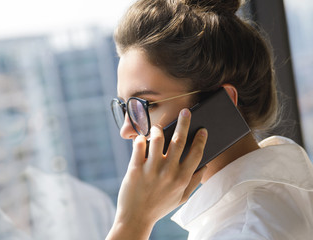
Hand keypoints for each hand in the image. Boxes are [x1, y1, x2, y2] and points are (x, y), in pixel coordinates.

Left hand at [106, 109, 207, 239]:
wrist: (136, 218)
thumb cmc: (160, 207)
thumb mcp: (182, 198)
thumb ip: (194, 182)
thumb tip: (205, 167)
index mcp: (182, 179)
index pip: (196, 154)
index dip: (200, 139)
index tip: (202, 129)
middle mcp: (169, 172)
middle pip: (179, 141)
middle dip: (184, 123)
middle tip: (185, 111)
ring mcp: (151, 170)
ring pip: (157, 139)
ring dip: (158, 129)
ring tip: (157, 127)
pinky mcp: (135, 169)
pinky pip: (138, 146)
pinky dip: (139, 139)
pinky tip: (140, 138)